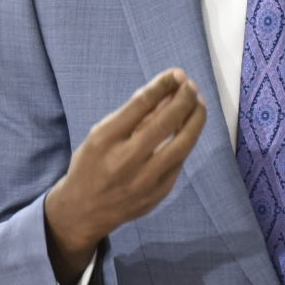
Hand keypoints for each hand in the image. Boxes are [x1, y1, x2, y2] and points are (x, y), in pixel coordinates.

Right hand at [43, 69, 205, 284]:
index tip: (176, 74)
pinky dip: (186, 141)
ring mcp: (145, 180)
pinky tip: (189, 129)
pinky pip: (179, 161)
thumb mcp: (101, 134)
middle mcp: (125, 160)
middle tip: (191, 86)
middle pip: (165, 123)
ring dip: (195, 120)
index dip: (162, 86)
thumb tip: (166, 91)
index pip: (141, 105)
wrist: (85, 210)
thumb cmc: (92, 164)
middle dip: (184, 99)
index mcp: (105, 140)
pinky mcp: (159, 193)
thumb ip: (133, 115)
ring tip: (199, 104)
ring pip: (182, 144)